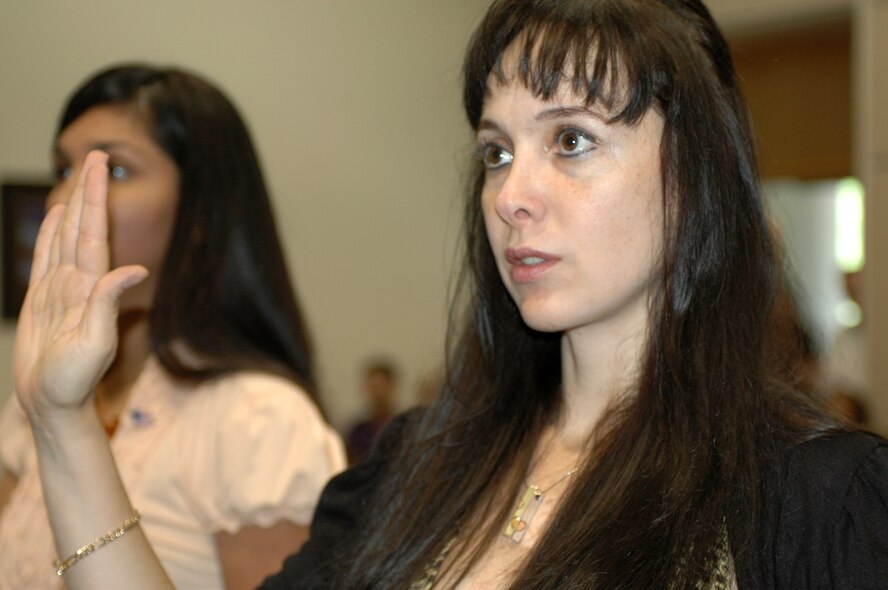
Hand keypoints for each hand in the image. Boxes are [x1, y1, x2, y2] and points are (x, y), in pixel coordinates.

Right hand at [13, 150, 147, 420]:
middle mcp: (79, 282)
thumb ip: (108, 304)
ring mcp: (60, 288)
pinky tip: (57, 216)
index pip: (95, 232)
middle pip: (82, 226)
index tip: (102, 166)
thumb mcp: (96, 344)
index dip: (97, 198)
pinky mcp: (42, 299)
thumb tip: (135, 268)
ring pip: (66, 236)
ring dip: (72, 205)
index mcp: (91, 287)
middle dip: (88, 190)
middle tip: (96, 155)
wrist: (52, 405)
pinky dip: (51, 234)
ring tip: (78, 176)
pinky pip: (46, 258)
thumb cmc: (74, 382)